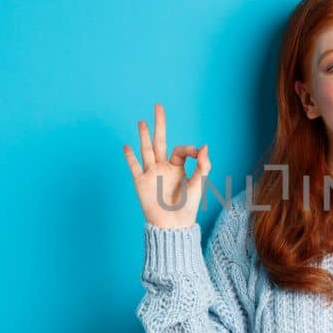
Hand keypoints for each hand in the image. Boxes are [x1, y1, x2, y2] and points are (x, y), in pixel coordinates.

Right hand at [122, 104, 211, 228]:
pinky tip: (127, 146)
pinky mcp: (141, 182)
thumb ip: (203, 165)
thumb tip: (205, 145)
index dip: (189, 148)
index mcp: (179, 168)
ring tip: (142, 121)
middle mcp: (164, 168)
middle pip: (160, 141)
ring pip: (146, 150)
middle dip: (160, 124)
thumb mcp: (199, 184)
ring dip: (144, 136)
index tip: (197, 153)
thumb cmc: (188, 208)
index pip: (180, 150)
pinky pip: (134, 167)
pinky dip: (130, 157)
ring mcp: (152, 174)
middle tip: (158, 106)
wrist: (172, 226)